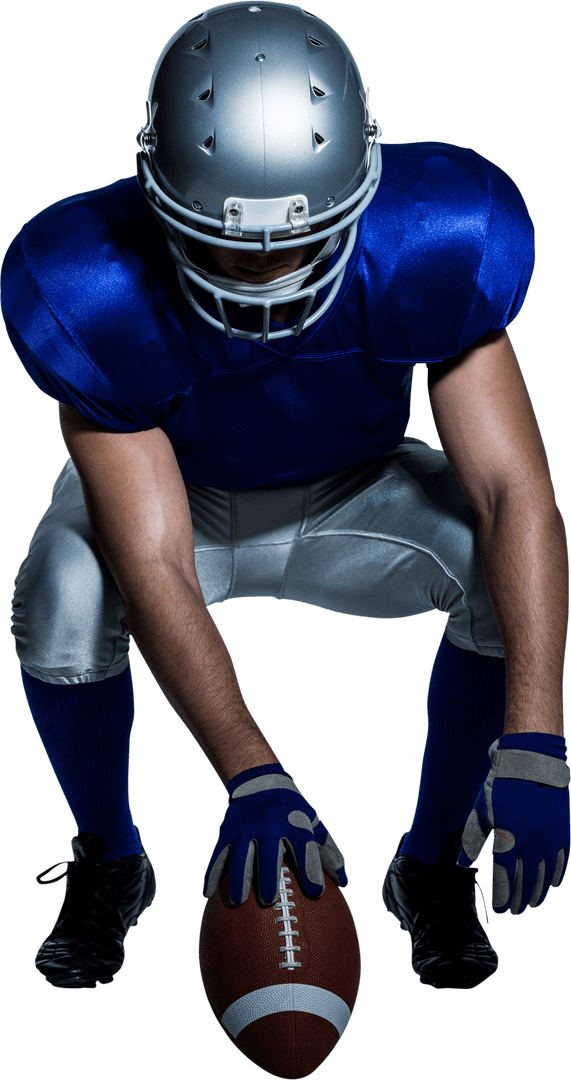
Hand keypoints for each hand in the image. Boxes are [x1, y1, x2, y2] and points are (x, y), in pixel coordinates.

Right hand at [203, 764, 347, 905]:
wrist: (260, 783)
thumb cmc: (293, 812)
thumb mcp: (313, 823)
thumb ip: (328, 851)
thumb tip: (343, 882)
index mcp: (294, 823)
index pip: (305, 848)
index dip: (311, 870)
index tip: (316, 893)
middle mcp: (269, 824)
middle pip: (268, 853)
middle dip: (268, 876)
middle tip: (269, 901)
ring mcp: (245, 827)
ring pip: (240, 854)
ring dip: (238, 878)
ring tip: (237, 901)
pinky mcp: (227, 831)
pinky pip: (218, 854)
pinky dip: (212, 873)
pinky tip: (207, 893)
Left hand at [459, 733, 569, 913]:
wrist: (532, 761)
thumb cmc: (502, 784)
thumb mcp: (483, 810)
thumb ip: (474, 839)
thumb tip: (462, 863)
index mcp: (508, 837)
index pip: (504, 877)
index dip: (502, 896)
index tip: (500, 909)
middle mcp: (530, 842)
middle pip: (525, 881)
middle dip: (518, 899)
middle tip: (514, 911)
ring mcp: (549, 837)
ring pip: (545, 875)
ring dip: (538, 892)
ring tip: (532, 904)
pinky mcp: (563, 831)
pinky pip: (562, 860)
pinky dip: (557, 874)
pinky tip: (553, 884)